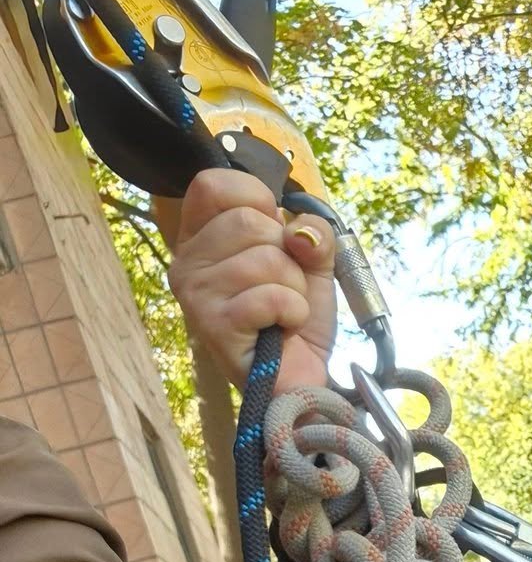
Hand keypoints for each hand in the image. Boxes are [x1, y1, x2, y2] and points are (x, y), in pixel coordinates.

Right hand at [169, 171, 336, 394]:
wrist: (300, 377)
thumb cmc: (295, 316)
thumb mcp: (313, 261)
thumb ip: (313, 231)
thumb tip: (299, 232)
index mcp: (200, 237)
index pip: (212, 184)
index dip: (257, 199)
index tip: (273, 233)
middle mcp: (186, 262)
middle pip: (249, 222)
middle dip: (286, 257)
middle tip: (281, 287)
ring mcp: (195, 295)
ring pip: (265, 259)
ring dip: (293, 288)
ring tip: (281, 312)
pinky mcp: (213, 326)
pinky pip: (271, 296)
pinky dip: (292, 312)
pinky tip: (280, 329)